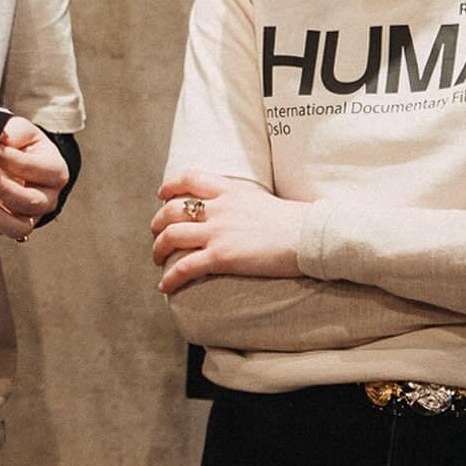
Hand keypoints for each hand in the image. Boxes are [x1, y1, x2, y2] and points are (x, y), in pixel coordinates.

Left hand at [0, 116, 67, 242]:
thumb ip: (13, 131)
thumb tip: (0, 137)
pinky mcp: (12, 226)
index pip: (29, 167)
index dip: (1, 154)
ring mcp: (31, 217)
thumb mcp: (23, 131)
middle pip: (29, 202)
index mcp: (56, 171)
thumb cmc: (26, 147)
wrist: (26, 164)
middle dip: (1, 188)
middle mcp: (48, 199)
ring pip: (16, 227)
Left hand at [151, 171, 303, 294]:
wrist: (309, 236)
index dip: (170, 186)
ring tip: (157, 259)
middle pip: (173, 210)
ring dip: (158, 249)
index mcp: (231, 191)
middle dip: (158, 222)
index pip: (190, 179)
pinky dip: (170, 278)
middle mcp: (219, 208)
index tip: (162, 194)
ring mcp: (218, 231)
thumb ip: (245, 204)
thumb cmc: (297, 222)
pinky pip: (185, 267)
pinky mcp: (221, 257)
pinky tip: (165, 287)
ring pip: (171, 236)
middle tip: (156, 233)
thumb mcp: (264, 201)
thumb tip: (244, 213)